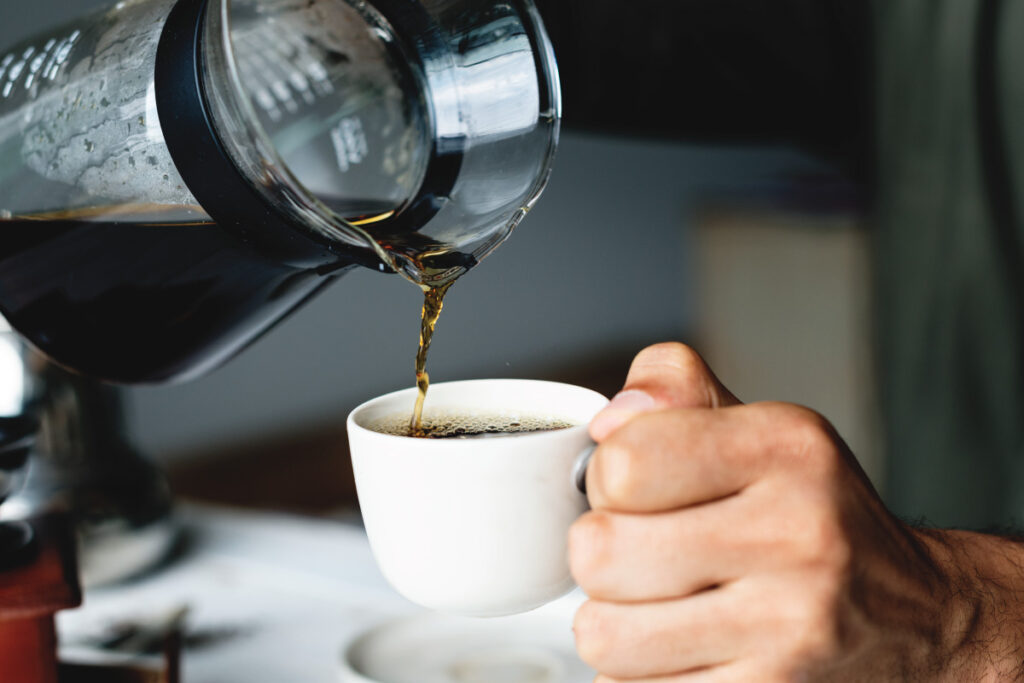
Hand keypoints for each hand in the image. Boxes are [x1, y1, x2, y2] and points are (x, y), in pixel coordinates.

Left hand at [570, 343, 1023, 680]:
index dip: (605, 476)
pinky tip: (686, 645)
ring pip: (603, 633)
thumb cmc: (810, 514)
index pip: (623, 463)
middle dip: (600, 552)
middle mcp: (797, 536)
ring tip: (660, 602)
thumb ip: (674, 387)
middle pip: (599, 551)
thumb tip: (609, 418)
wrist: (913, 619)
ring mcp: (789, 628)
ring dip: (613, 620)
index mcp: (786, 449)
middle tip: (641, 549)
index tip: (634, 486)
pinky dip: (643, 672)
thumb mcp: (757, 426)